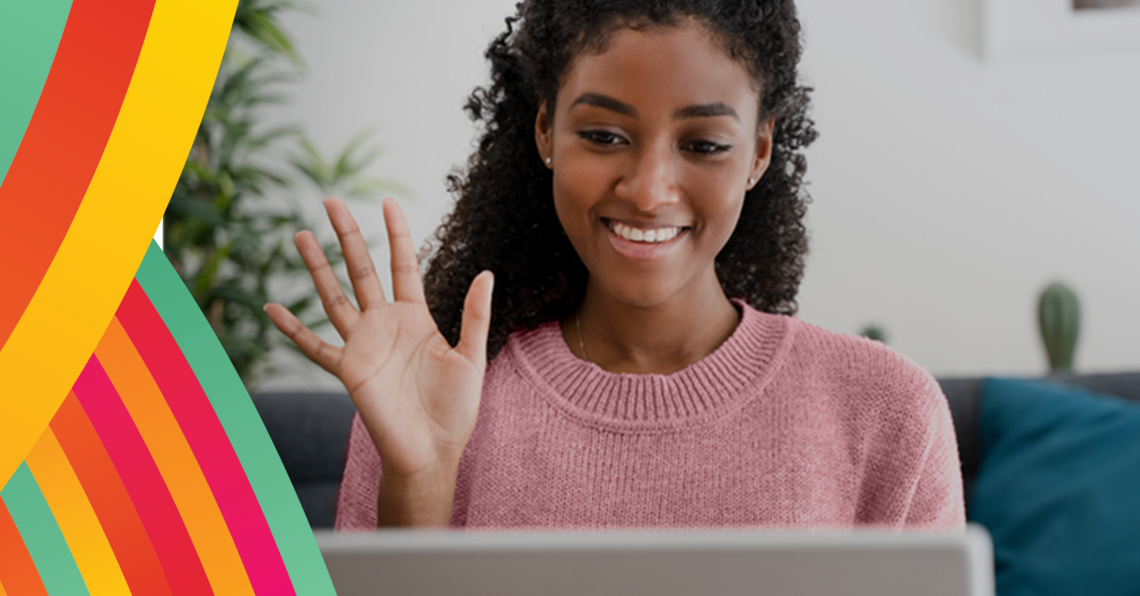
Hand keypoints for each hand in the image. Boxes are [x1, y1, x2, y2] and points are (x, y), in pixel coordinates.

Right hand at [264, 197, 492, 524]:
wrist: (433, 451)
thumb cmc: (455, 410)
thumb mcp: (471, 357)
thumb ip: (474, 315)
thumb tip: (486, 273)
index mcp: (417, 318)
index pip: (403, 265)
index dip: (395, 234)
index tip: (387, 202)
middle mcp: (385, 325)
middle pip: (362, 270)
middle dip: (346, 236)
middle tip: (331, 201)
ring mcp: (363, 345)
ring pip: (334, 296)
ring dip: (317, 267)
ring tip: (300, 235)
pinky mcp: (348, 370)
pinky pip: (314, 346)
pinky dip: (292, 329)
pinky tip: (272, 308)